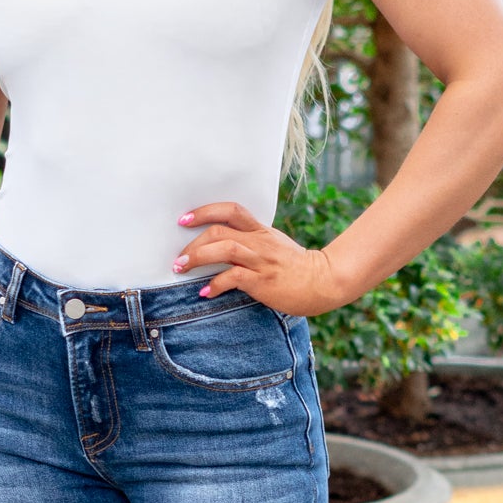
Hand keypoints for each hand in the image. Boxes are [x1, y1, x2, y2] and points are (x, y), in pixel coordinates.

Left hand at [173, 201, 348, 314]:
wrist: (324, 282)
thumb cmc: (297, 268)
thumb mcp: (275, 246)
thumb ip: (252, 242)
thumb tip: (223, 247)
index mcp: (261, 230)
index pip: (230, 210)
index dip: (204, 211)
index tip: (184, 219)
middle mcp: (259, 241)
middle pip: (220, 229)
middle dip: (193, 241)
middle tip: (178, 257)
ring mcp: (261, 260)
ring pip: (224, 248)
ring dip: (197, 257)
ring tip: (181, 268)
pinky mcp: (263, 280)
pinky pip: (233, 277)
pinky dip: (215, 284)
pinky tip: (205, 292)